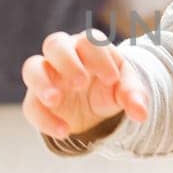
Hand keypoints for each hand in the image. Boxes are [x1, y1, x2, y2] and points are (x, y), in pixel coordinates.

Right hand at [21, 28, 149, 138]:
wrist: (95, 107)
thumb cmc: (109, 87)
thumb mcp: (125, 89)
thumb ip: (134, 96)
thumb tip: (141, 114)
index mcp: (88, 47)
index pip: (89, 41)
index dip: (99, 58)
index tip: (111, 79)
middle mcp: (63, 56)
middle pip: (55, 44)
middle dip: (67, 62)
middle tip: (80, 83)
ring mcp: (46, 76)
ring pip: (32, 67)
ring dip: (42, 82)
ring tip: (56, 99)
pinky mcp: (36, 100)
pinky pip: (31, 106)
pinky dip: (44, 119)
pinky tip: (64, 131)